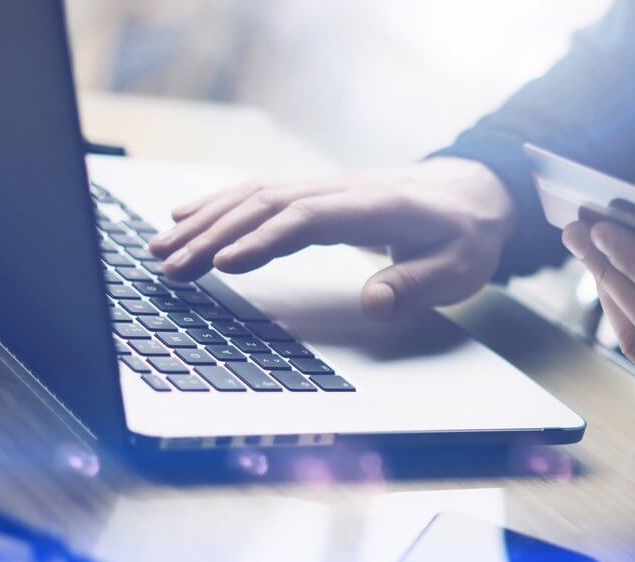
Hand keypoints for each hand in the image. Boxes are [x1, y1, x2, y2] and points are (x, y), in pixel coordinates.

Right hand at [148, 157, 514, 320]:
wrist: (473, 193)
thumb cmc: (465, 235)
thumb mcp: (459, 268)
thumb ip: (416, 285)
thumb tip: (373, 302)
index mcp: (377, 206)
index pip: (309, 218)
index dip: (263, 239)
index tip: (222, 265)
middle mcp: (343, 190)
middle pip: (268, 205)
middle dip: (214, 235)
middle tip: (171, 269)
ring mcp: (327, 188)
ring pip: (257, 196)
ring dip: (207, 220)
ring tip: (161, 249)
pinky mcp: (318, 194)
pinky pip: (263, 194)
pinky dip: (221, 205)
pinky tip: (187, 217)